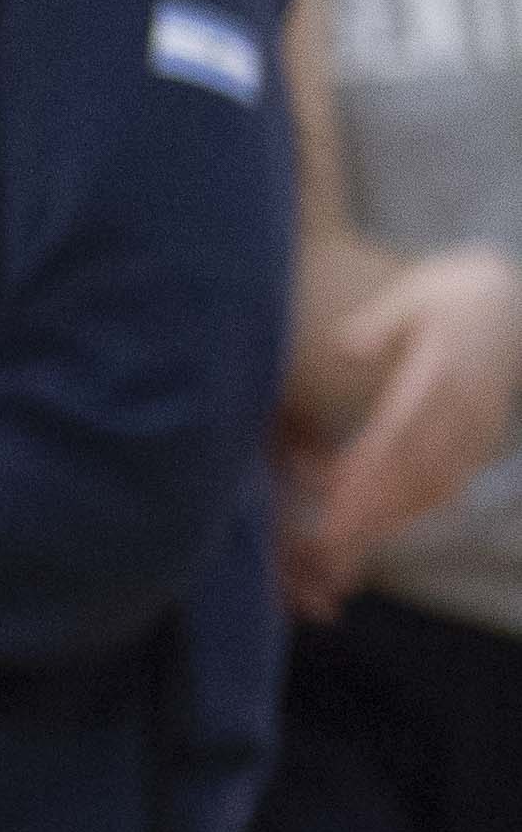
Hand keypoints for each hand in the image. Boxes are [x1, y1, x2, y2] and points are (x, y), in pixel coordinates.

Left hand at [291, 246, 521, 611]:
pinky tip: (380, 521)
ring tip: (345, 538)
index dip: (369, 468)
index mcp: (443, 372)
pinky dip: (416, 505)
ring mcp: (480, 425)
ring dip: (391, 513)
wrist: (512, 298)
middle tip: (329, 536)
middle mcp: (466, 406)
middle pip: (416, 467)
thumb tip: (345, 350)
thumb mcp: (414, 295)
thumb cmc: (450, 293)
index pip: (403, 430)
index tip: (333, 494)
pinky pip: (451, 480)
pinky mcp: (483, 436)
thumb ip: (379, 324)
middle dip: (373, 505)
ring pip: (436, 482)